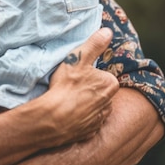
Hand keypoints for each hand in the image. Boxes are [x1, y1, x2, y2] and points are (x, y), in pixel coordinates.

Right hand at [46, 27, 118, 144]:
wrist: (54, 118)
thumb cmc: (67, 85)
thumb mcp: (78, 58)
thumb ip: (95, 44)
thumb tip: (108, 32)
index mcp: (110, 83)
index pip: (102, 75)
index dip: (89, 73)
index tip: (77, 74)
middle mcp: (109, 103)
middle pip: (99, 91)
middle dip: (88, 88)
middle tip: (70, 86)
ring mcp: (99, 119)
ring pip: (94, 106)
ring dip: (84, 103)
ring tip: (67, 99)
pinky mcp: (89, 132)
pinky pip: (86, 121)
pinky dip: (79, 117)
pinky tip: (67, 112)